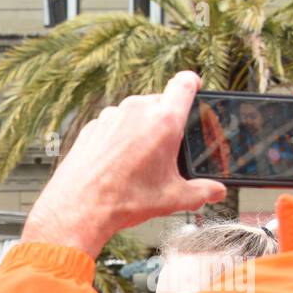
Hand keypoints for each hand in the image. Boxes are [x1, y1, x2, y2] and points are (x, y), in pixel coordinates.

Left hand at [21, 71, 226, 257]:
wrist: (77, 209)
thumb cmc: (122, 201)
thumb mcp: (172, 199)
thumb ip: (200, 192)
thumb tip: (216, 192)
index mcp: (164, 121)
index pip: (185, 83)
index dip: (193, 84)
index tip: (194, 90)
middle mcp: (136, 111)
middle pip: (159, 101)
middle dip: (165, 119)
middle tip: (165, 146)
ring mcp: (110, 117)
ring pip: (133, 113)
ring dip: (139, 129)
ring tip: (138, 160)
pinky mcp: (90, 127)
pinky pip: (111, 125)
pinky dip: (116, 138)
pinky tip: (114, 162)